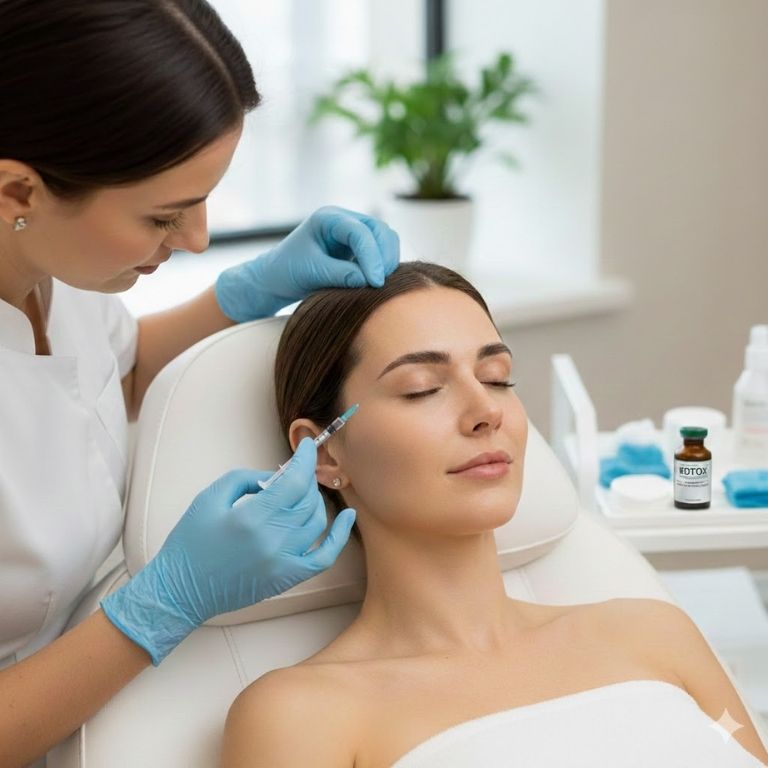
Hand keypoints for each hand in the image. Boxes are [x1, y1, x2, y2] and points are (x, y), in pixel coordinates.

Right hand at [100, 439, 354, 664]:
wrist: (180, 591)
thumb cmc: (190, 542)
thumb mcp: (209, 498)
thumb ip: (244, 478)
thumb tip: (274, 476)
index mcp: (252, 517)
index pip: (293, 481)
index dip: (304, 459)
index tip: (308, 446)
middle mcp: (272, 540)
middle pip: (308, 500)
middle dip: (306, 478)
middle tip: (296, 472)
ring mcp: (283, 562)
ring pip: (317, 522)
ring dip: (315, 501)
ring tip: (303, 492)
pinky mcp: (286, 579)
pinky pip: (324, 556)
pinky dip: (339, 535)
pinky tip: (348, 517)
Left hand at [214, 205, 399, 321]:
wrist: (276, 279)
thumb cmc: (287, 271)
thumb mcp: (312, 273)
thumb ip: (341, 275)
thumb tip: (370, 282)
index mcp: (328, 218)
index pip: (360, 232)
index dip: (371, 256)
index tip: (374, 282)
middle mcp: (344, 220)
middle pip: (379, 230)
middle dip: (384, 256)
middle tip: (380, 284)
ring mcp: (352, 233)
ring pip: (385, 239)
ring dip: (387, 260)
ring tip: (379, 284)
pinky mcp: (357, 248)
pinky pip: (381, 252)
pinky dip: (383, 265)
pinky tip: (376, 282)